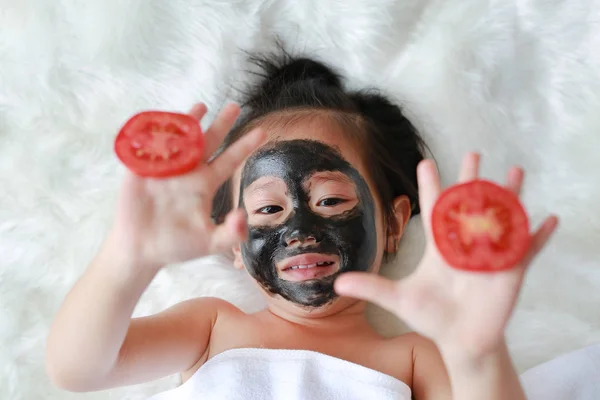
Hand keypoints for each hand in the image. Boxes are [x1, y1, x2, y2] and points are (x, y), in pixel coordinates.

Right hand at [109, 103, 265, 269]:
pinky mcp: (142, 170)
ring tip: (201, 107)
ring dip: (189, 122)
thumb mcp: (209, 243)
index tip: (263, 132)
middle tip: (236, 106)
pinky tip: (164, 119)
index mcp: (205, 184)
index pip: (229, 160)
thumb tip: (242, 217)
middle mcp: (189, 171)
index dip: (245, 146)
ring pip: (181, 138)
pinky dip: (156, 132)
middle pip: (208, 142)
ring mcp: (166, 168)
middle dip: (222, 124)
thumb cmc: (177, 246)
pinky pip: (150, 146)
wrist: (141, 249)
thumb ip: (230, 234)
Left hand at [335, 153, 557, 358]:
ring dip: (509, 197)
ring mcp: (488, 256)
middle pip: (469, 205)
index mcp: (440, 246)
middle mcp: (465, 244)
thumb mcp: (399, 299)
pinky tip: (548, 219)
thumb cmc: (431, 316)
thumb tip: (337, 283)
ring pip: (500, 219)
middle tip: (473, 153)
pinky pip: (526, 250)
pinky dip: (538, 236)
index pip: (435, 209)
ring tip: (515, 172)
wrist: (459, 339)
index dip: (431, 186)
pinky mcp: (509, 272)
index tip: (425, 162)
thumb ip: (372, 288)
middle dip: (471, 179)